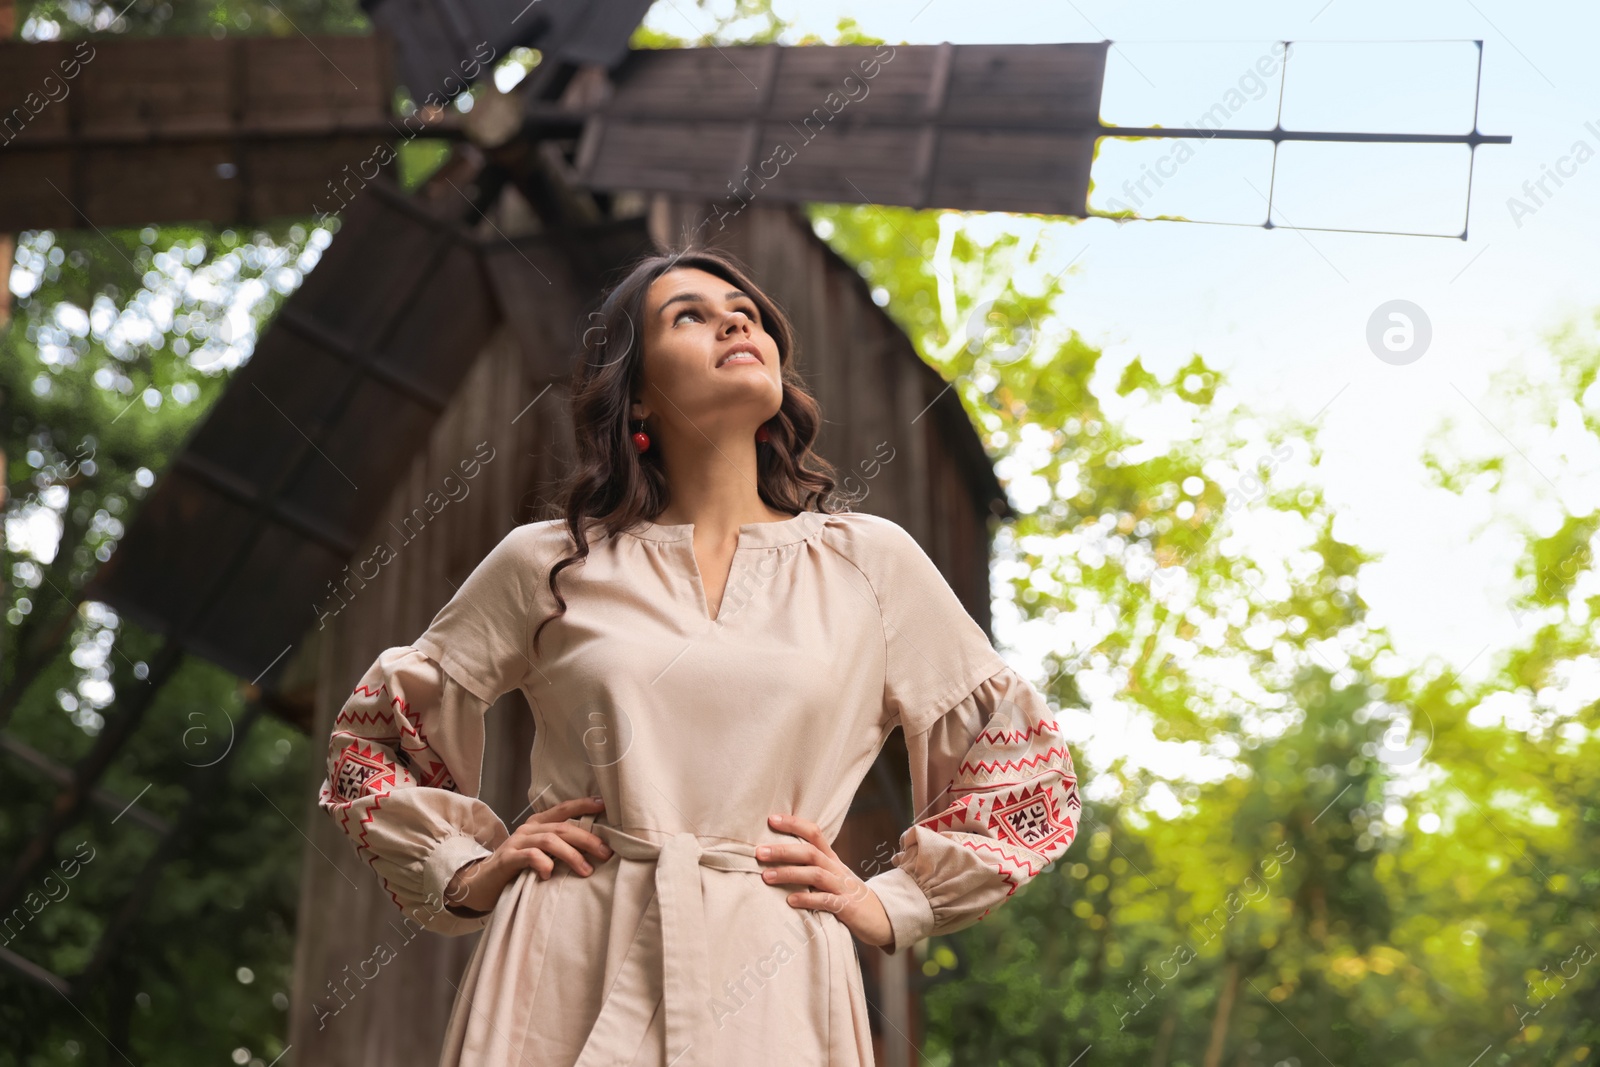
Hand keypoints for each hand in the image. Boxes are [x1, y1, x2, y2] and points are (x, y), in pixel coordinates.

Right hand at [445, 797, 611, 913]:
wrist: (480, 884)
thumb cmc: (517, 869)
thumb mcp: (540, 854)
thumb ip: (559, 848)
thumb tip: (594, 851)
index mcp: (537, 824)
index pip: (563, 809)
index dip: (583, 805)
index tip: (603, 805)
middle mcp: (527, 829)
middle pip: (562, 828)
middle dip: (587, 838)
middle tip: (605, 853)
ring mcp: (516, 842)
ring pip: (549, 841)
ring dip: (571, 855)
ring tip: (586, 870)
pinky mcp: (507, 859)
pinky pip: (529, 856)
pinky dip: (543, 864)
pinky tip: (550, 874)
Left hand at [756, 813, 892, 948]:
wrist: (881, 920)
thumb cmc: (848, 897)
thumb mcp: (832, 878)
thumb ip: (811, 868)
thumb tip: (777, 859)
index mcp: (832, 860)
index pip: (814, 833)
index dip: (794, 824)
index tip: (772, 819)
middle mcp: (837, 870)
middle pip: (810, 852)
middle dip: (784, 850)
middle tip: (759, 852)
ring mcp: (843, 888)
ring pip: (816, 874)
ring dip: (789, 874)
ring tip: (766, 877)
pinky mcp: (847, 908)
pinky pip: (826, 901)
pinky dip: (808, 899)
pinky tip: (791, 900)